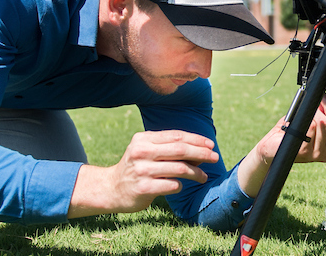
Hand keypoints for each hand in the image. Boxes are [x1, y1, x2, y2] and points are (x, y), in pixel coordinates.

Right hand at [69, 130, 217, 217]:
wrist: (111, 189)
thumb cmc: (137, 168)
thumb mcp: (147, 151)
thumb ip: (168, 149)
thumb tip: (200, 151)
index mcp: (143, 139)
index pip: (176, 136)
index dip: (196, 139)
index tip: (210, 145)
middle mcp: (141, 152)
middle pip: (180, 150)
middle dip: (201, 153)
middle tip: (214, 157)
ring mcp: (141, 170)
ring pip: (179, 168)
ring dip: (196, 173)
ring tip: (203, 177)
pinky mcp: (143, 188)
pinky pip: (172, 185)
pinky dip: (181, 185)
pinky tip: (181, 186)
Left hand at [257, 89, 325, 164]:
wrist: (273, 147)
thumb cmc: (291, 133)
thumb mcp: (312, 120)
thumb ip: (325, 113)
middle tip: (323, 97)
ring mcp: (317, 153)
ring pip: (323, 123)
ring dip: (314, 112)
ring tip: (307, 111)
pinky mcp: (305, 151)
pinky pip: (310, 127)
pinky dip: (305, 119)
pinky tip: (299, 121)